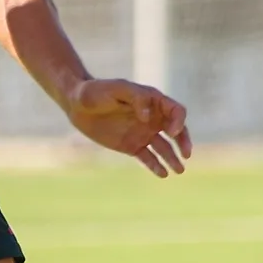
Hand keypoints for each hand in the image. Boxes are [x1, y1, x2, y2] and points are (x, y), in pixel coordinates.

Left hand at [66, 77, 191, 176]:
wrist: (76, 104)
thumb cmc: (96, 91)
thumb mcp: (117, 88)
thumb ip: (136, 98)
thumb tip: (149, 116)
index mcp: (152, 101)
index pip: (176, 111)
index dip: (178, 122)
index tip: (170, 132)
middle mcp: (152, 118)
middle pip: (176, 131)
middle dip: (183, 142)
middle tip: (186, 154)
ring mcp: (142, 133)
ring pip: (164, 147)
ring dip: (173, 158)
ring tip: (179, 170)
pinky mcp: (131, 146)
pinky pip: (148, 158)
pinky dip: (156, 166)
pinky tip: (162, 174)